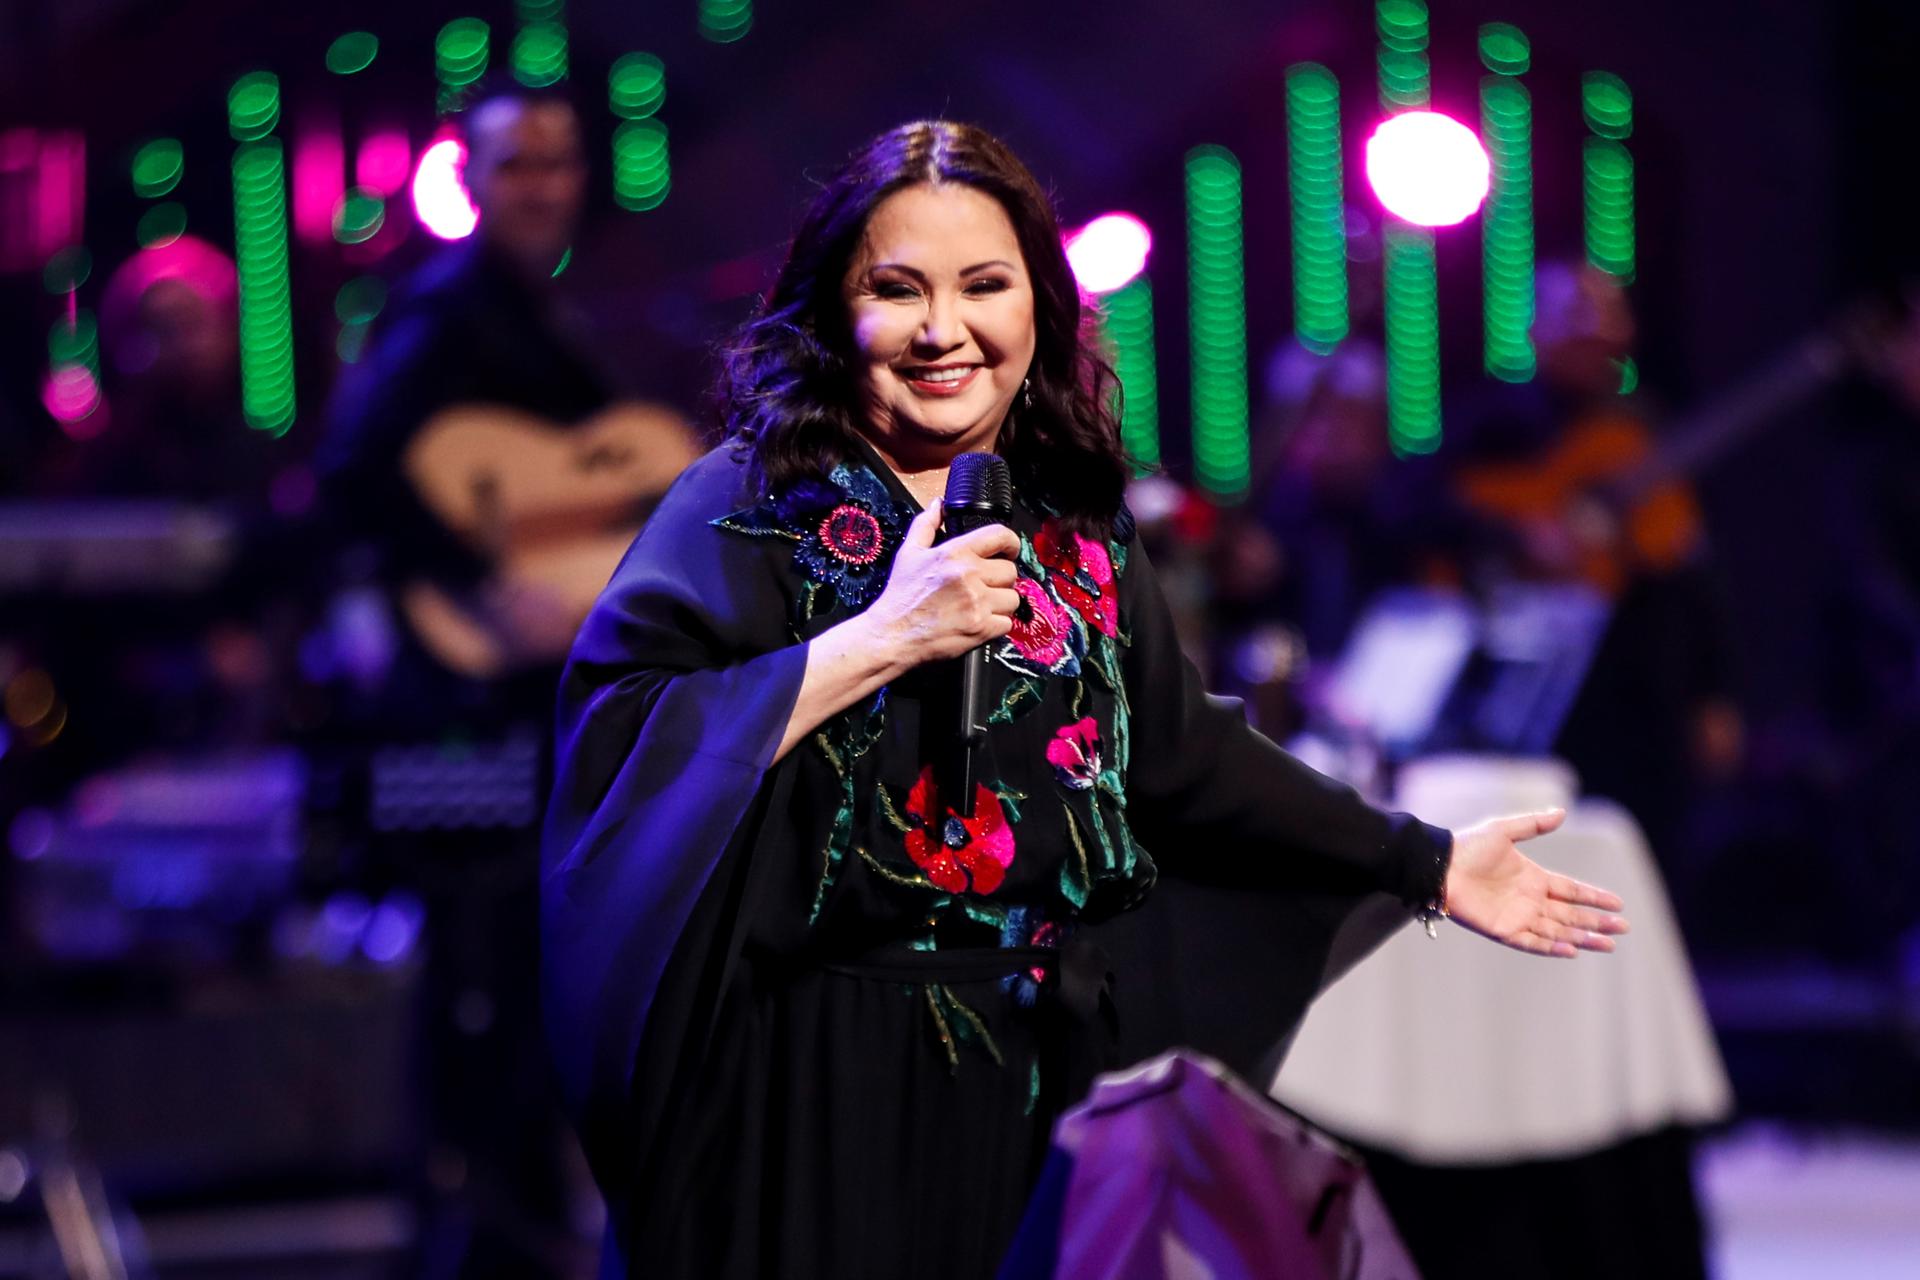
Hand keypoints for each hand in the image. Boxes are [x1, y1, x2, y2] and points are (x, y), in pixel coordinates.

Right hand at [861, 505, 1021, 667]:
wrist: (892, 636)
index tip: (1008, 552)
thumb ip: (927, 525)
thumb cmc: (901, 597)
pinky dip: (996, 625)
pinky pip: (1007, 623)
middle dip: (1000, 580)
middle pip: (1010, 571)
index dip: (1010, 543)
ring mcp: (978, 603)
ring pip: (1012, 599)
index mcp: (955, 553)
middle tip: (985, 587)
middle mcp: (969, 575)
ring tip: (980, 606)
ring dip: (1000, 604)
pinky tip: (978, 623)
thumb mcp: (909, 553)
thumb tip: (938, 505)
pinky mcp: (981, 628)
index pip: (1000, 536)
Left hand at [1443, 809, 1628, 957]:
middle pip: (1571, 914)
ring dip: (1582, 938)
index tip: (1619, 904)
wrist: (1440, 866)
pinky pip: (1532, 942)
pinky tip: (1572, 949)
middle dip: (1597, 922)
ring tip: (1608, 944)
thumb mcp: (1504, 830)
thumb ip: (1534, 824)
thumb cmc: (1468, 846)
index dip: (1595, 897)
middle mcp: (1530, 900)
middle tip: (1623, 929)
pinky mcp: (1503, 930)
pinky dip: (1552, 947)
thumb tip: (1562, 812)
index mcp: (1534, 877)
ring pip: (1558, 931)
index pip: (1572, 890)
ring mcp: (1518, 916)